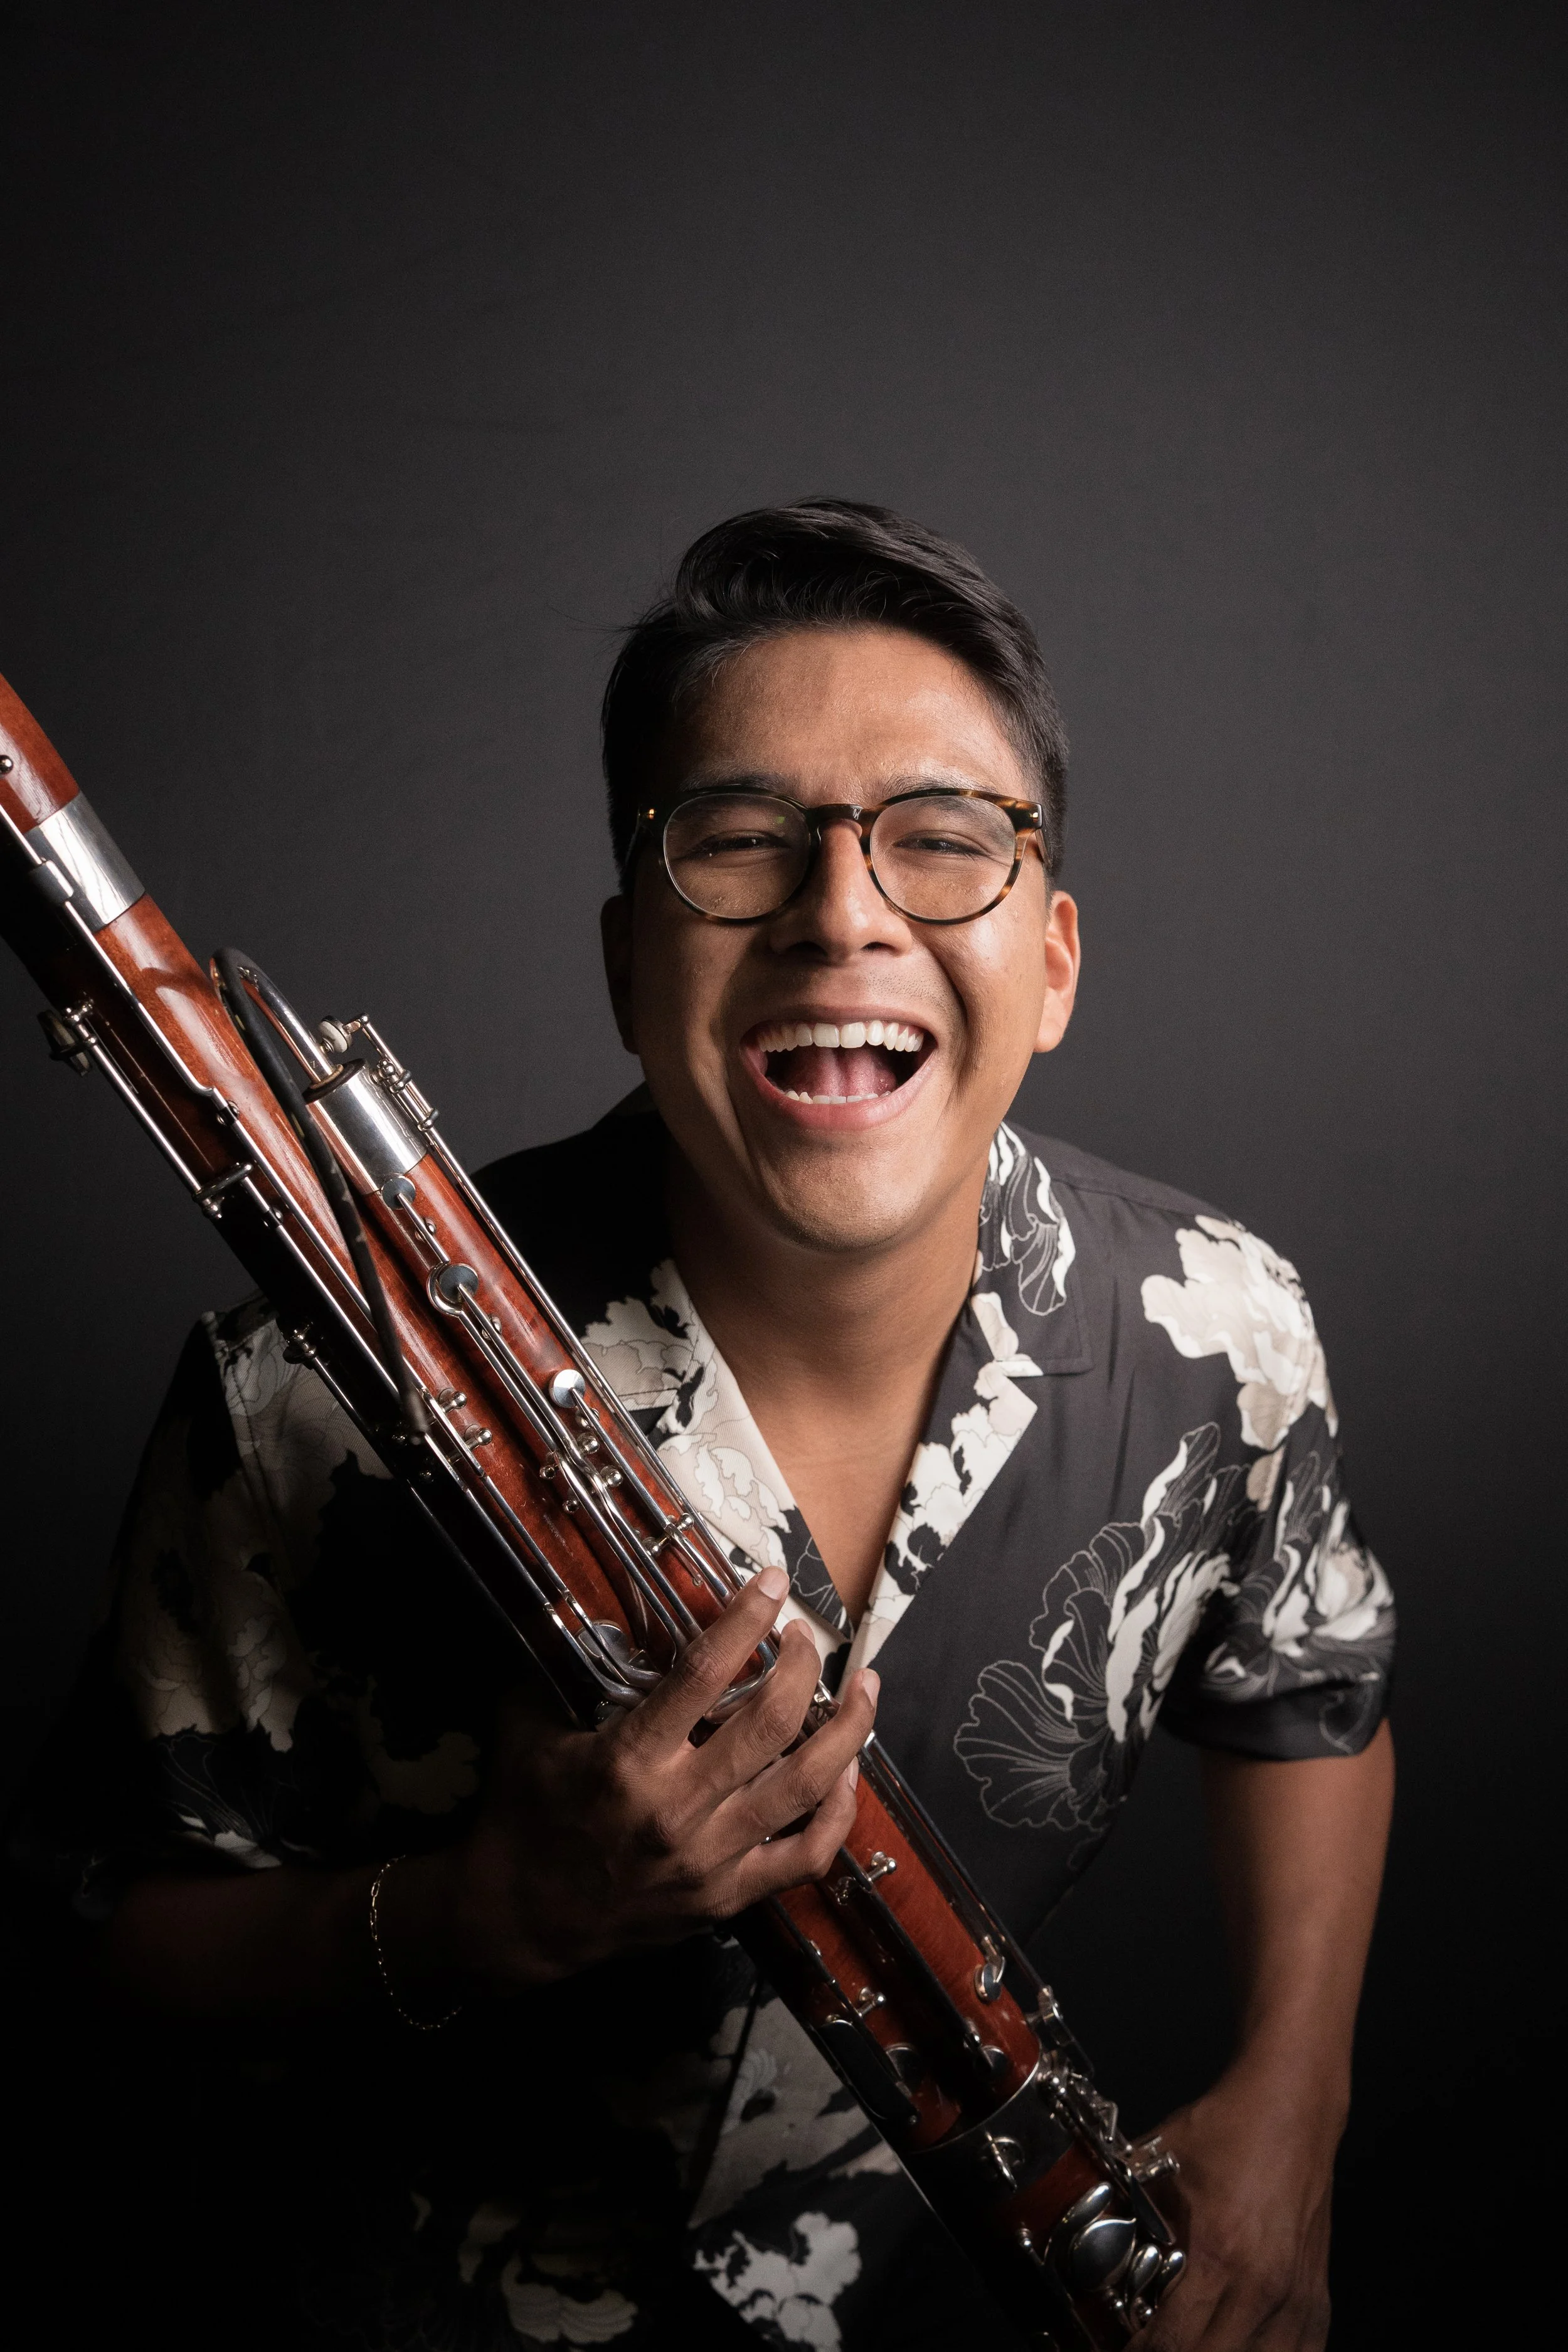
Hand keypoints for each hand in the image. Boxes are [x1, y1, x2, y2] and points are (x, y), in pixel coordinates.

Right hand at [391, 1564, 877, 1993]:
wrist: (518, 1920)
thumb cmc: (523, 1816)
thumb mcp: (527, 1729)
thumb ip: (562, 1668)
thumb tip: (593, 1610)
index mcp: (628, 1760)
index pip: (703, 1672)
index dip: (744, 1618)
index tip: (770, 1582)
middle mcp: (677, 1808)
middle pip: (771, 1724)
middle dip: (802, 1666)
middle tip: (805, 1636)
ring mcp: (710, 1859)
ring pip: (805, 1787)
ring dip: (847, 1731)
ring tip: (865, 1688)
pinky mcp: (726, 1897)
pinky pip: (806, 1856)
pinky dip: (838, 1812)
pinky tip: (847, 1772)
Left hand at [1134, 2057, 1339, 2350]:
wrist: (1292, 2106)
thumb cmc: (1230, 2130)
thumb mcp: (1156, 2165)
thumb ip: (1124, 2211)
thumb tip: (1085, 2245)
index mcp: (1219, 2255)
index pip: (1173, 2342)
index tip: (1120, 2347)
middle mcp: (1262, 2287)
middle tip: (1149, 2344)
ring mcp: (1296, 2300)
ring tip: (1190, 2342)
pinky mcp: (1317, 2301)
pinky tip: (1238, 2345)